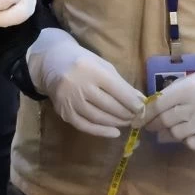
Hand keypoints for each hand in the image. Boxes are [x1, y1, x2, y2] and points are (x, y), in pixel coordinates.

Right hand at [26, 28, 145, 137]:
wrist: (51, 63)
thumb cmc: (82, 62)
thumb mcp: (102, 66)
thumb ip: (120, 83)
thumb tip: (140, 101)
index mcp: (91, 69)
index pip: (117, 90)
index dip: (132, 102)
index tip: (142, 108)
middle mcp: (79, 85)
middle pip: (109, 105)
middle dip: (127, 113)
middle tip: (137, 117)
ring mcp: (69, 100)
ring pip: (98, 117)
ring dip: (116, 122)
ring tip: (127, 122)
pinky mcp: (63, 112)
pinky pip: (84, 126)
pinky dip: (101, 131)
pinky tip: (114, 132)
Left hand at [143, 59, 194, 149]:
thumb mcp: (191, 80)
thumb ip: (171, 93)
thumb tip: (149, 111)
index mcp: (187, 88)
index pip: (158, 104)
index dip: (146, 114)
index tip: (138, 120)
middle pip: (165, 121)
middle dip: (155, 125)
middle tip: (152, 126)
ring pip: (176, 134)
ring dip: (170, 132)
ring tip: (173, 127)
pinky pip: (190, 144)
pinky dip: (186, 140)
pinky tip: (189, 132)